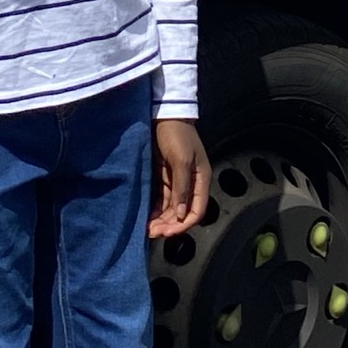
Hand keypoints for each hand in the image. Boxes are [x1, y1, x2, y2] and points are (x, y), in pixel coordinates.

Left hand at [149, 118, 209, 239]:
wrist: (164, 115)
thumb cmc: (176, 135)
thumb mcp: (181, 160)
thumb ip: (182, 187)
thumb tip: (181, 214)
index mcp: (201, 180)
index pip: (197, 210)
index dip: (184, 224)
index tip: (168, 232)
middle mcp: (191, 184)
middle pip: (183, 212)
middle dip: (170, 225)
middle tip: (153, 233)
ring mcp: (177, 181)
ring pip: (172, 208)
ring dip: (162, 220)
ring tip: (148, 229)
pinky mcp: (165, 178)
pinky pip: (162, 200)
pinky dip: (156, 210)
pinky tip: (147, 218)